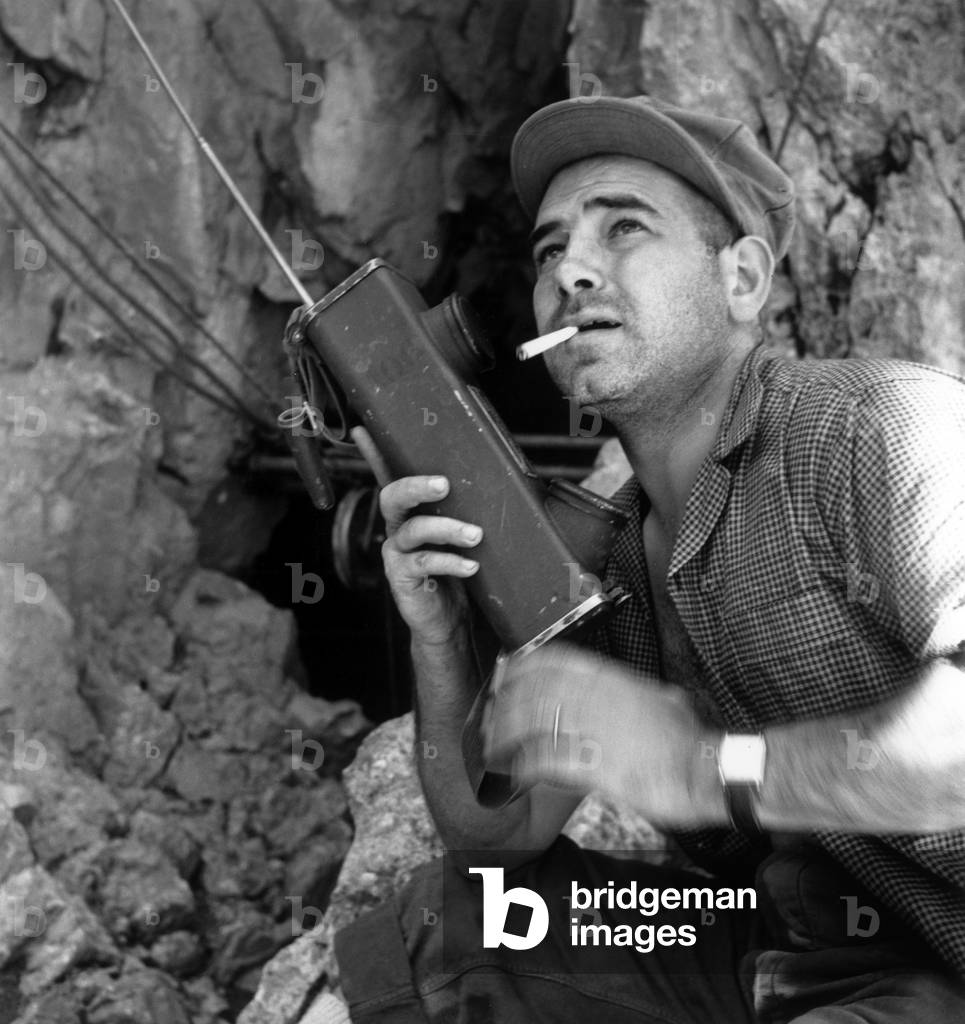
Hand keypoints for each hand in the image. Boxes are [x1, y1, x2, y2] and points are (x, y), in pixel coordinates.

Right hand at [352, 426, 483, 647]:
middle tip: (445, 484)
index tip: (362, 431)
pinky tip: (470, 565)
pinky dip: (450, 561)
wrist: (448, 621)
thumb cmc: (457, 573)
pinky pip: (424, 562)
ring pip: (414, 530)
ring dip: (448, 529)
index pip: (388, 477)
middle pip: (393, 496)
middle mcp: (397, 528)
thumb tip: (502, 485)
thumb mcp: (462, 537)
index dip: (373, 454)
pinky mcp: (402, 577)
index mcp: (409, 512)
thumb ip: (467, 512)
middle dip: (417, 486)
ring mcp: (396, 553)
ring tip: (476, 535)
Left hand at [482, 642, 714, 826]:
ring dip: (506, 735)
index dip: (522, 666)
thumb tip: (626, 693)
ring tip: (491, 749)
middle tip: (487, 717)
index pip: (555, 661)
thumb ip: (634, 695)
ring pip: (532, 722)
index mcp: (612, 678)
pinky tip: (512, 774)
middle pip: (534, 690)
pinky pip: (545, 760)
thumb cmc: (688, 740)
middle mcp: (596, 697)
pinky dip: (523, 766)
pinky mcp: (593, 763)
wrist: (708, 769)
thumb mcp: (662, 701)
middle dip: (504, 704)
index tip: (504, 673)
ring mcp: (593, 728)